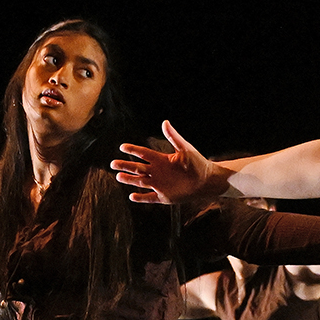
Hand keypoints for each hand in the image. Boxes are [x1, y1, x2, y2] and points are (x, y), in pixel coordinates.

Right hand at [112, 121, 229, 203]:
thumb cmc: (198, 163)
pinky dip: (141, 198)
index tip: (122, 147)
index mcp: (161, 159)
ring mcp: (159, 184)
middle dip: (125, 165)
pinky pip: (149, 197)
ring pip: (140, 182)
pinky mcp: (164, 196)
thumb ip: (173, 137)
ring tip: (118, 177)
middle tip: (113, 163)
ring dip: (129, 180)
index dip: (132, 150)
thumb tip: (165, 122)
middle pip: (137, 168)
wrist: (207, 181)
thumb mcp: (185, 148)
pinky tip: (132, 196)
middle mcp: (157, 172)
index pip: (142, 154)